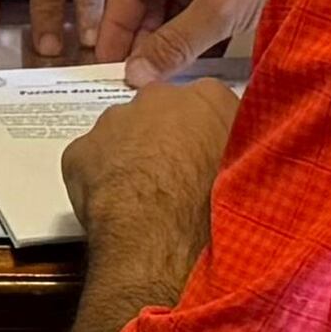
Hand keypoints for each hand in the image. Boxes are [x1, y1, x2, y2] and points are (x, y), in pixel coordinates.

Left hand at [61, 77, 234, 260]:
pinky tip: (112, 205)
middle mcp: (158, 97)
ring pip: (120, 134)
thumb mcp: (250, 171)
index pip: (206, 104)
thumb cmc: (211, 205)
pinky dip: (97, 179)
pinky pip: (89, 161)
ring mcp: (114, 121)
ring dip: (128, 156)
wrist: (159, 234)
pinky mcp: (80, 149)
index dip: (203, 131)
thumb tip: (235, 149)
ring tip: (141, 195)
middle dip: (162, 137)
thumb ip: (238, 146)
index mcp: (208, 98)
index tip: (203, 154)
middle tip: (171, 175)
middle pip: (158, 112)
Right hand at [93, 0, 304, 77]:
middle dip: (142, 35)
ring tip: (160, 76)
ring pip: (175, 3)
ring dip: (168, 39)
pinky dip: (194, 35)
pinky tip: (192, 65)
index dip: (116, 25)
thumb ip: (174, 45)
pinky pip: (200, 7)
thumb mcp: (219, 12)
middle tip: (134, 76)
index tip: (108, 62)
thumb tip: (135, 75)